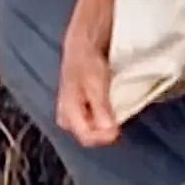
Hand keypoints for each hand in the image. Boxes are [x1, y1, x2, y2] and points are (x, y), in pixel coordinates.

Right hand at [58, 25, 119, 147]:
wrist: (82, 47)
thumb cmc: (87, 63)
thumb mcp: (97, 86)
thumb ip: (101, 110)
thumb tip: (110, 132)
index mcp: (67, 113)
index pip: (87, 138)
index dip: (105, 137)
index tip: (119, 128)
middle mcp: (66, 118)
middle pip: (90, 135)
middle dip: (105, 129)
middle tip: (117, 113)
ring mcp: (71, 115)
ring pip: (92, 129)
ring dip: (105, 122)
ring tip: (113, 106)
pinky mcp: (78, 110)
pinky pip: (92, 121)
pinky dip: (103, 116)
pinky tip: (109, 104)